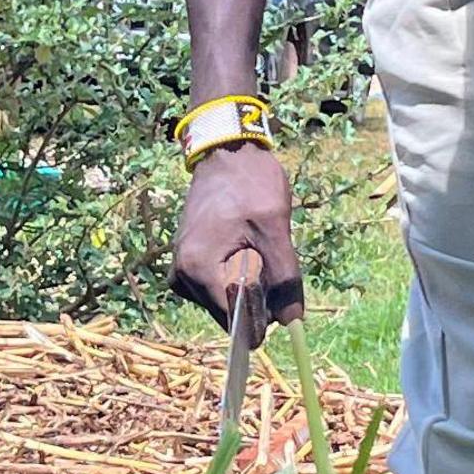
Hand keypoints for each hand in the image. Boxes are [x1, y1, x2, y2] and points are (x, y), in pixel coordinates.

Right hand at [172, 143, 302, 327]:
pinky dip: (234, 276)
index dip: (262, 316)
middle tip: (266, 257)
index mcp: (199, 270)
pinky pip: (215, 287)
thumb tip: (292, 322)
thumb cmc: (250, 184)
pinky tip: (243, 247)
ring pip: (223, 301)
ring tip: (254, 245)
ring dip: (245, 285)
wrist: (226, 152)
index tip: (278, 294)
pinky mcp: (186, 262)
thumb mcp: (275, 229)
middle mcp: (182, 276)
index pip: (233, 321)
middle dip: (254, 298)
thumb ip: (284, 277)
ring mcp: (181, 269)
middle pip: (227, 313)